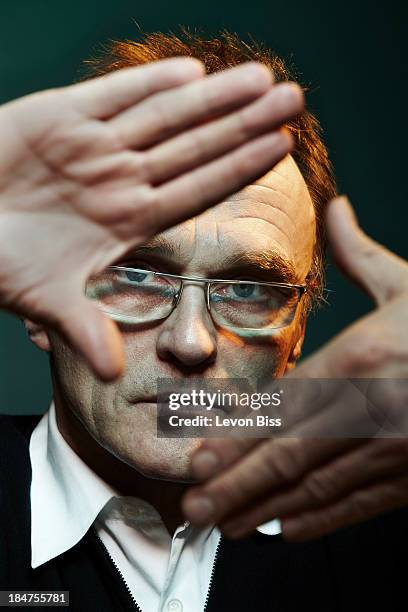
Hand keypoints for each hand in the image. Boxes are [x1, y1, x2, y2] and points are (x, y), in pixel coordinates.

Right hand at [0, 58, 301, 379]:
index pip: (197, 190)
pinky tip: (191, 71)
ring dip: (212, 97)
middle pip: (195, 147)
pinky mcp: (57, 117)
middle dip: (244, 124)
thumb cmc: (0, 262)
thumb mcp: (44, 298)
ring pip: (163, 116)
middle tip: (293, 100)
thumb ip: (82, 328)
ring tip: (261, 79)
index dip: (239, 169)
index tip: (282, 150)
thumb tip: (113, 373)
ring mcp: (93, 146)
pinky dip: (146, 83)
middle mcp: (119, 179)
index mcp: (127, 219)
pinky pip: (110, 97)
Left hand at [182, 196, 407, 539]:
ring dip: (266, 509)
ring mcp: (394, 449)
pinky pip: (359, 503)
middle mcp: (373, 408)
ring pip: (318, 488)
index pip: (285, 405)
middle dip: (236, 486)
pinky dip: (319, 519)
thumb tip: (336, 207)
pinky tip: (286, 526)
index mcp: (363, 358)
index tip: (199, 459)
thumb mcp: (407, 285)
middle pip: (291, 456)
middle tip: (194, 507)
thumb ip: (360, 255)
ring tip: (225, 524)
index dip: (239, 437)